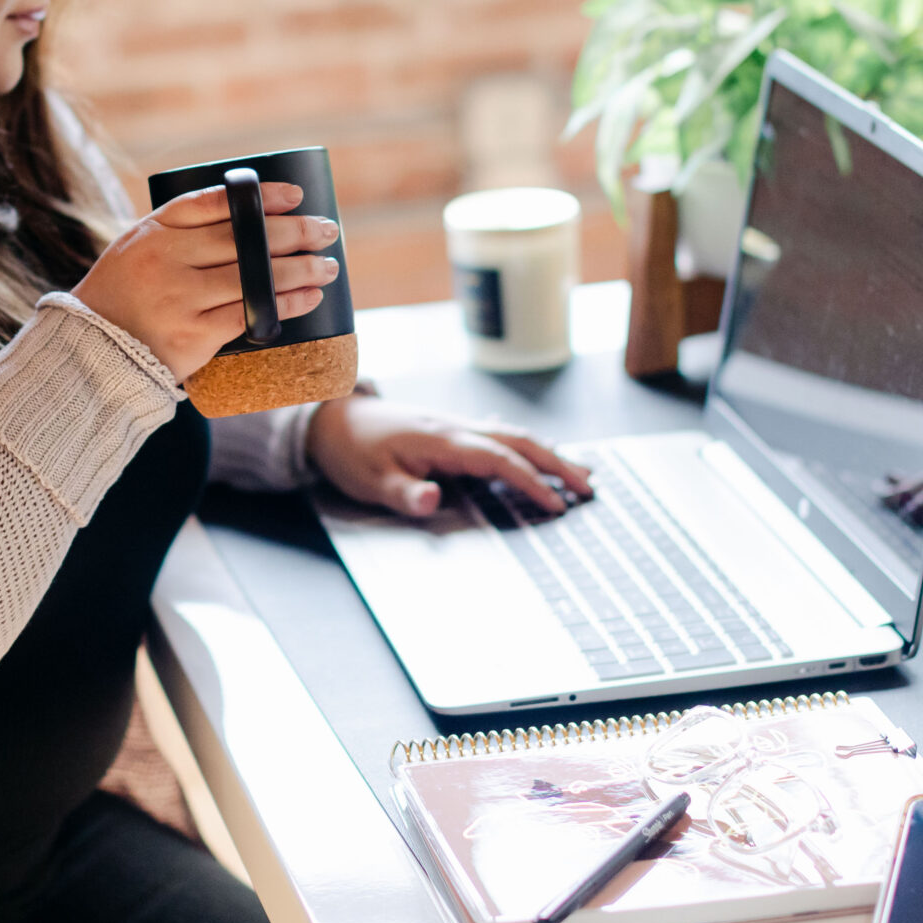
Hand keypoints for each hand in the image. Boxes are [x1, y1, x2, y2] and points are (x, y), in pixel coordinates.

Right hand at [73, 182, 340, 381]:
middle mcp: (165, 260)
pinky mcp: (191, 336)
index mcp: (153, 231)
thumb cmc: (125, 296)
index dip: (260, 197)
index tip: (296, 196)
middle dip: (294, 232)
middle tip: (328, 230)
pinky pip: (250, 314)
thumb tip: (256, 220)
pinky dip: (285, 304)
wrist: (91, 353)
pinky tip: (308, 297)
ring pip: (253, 277)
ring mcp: (179, 299)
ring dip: (300, 270)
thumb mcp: (138, 249)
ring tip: (328, 266)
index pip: (215, 202)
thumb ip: (183, 233)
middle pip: (243, 238)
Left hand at [305, 396, 592, 518]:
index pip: (498, 460)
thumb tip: (433, 500)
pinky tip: (539, 455)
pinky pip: (499, 436)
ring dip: (548, 453)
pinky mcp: (451, 431)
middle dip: (556, 463)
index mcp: (442, 441)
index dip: (530, 482)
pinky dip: (526, 448)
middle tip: (590, 486)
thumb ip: (404, 493)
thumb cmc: (351, 452)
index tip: (556, 504)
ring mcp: (456, 427)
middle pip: (518, 441)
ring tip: (581, 472)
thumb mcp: (369, 481)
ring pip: (512, 436)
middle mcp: (456, 428)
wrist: (332, 418)